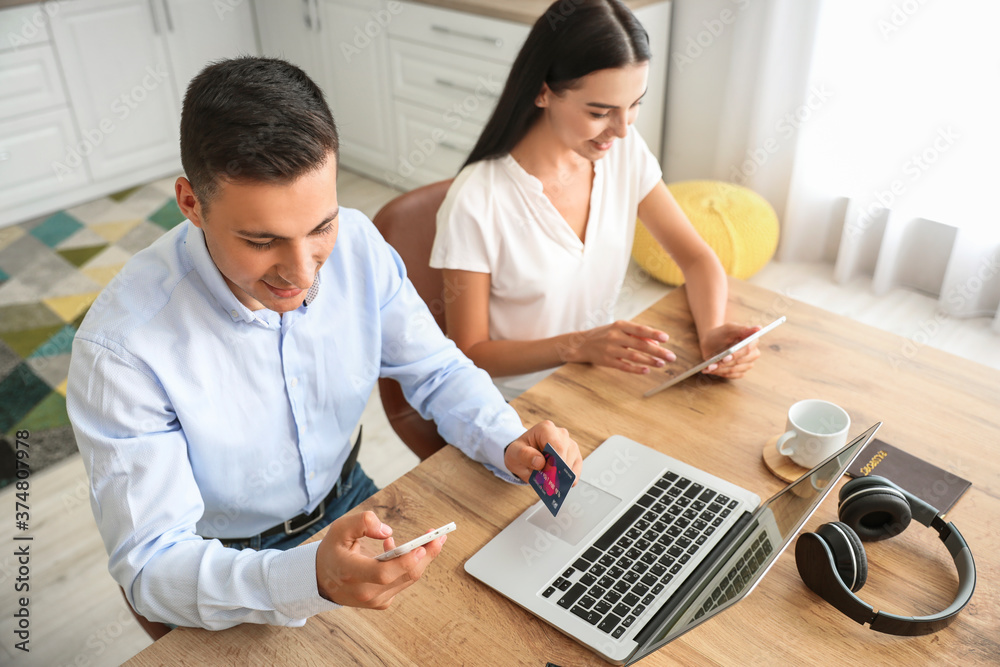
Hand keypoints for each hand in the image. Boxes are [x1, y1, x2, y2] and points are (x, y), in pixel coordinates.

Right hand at [315, 511, 444, 608]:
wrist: (321, 580)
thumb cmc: (333, 551)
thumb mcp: (339, 529)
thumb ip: (362, 523)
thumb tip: (388, 532)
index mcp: (350, 574)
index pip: (383, 573)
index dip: (405, 561)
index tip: (422, 547)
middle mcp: (364, 592)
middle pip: (404, 576)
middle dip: (426, 555)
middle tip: (439, 536)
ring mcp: (375, 600)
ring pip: (408, 580)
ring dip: (423, 558)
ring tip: (432, 539)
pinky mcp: (382, 602)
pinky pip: (402, 582)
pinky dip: (409, 565)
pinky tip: (401, 550)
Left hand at [504, 420, 582, 483]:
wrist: (524, 455)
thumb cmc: (520, 452)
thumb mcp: (514, 453)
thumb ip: (525, 455)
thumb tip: (540, 462)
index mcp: (546, 428)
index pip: (557, 446)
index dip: (554, 462)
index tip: (546, 473)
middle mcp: (561, 434)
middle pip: (566, 455)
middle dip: (557, 471)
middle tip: (546, 481)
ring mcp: (570, 444)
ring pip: (571, 463)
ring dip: (561, 476)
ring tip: (548, 481)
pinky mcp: (575, 456)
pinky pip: (575, 471)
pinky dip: (567, 480)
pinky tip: (558, 483)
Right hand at [559, 320, 676, 373]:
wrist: (581, 344)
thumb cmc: (605, 334)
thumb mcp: (618, 329)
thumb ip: (636, 334)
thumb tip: (655, 344)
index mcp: (619, 325)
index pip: (640, 329)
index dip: (653, 334)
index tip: (666, 338)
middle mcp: (615, 336)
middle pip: (640, 344)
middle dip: (658, 351)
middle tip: (671, 356)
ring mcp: (610, 349)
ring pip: (634, 356)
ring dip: (650, 361)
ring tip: (661, 364)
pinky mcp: (607, 361)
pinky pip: (625, 366)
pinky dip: (637, 369)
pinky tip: (647, 371)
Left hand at [699, 323, 761, 378]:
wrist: (711, 342)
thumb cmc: (721, 334)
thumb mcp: (729, 329)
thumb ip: (742, 329)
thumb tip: (759, 328)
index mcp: (752, 341)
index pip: (748, 349)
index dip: (736, 354)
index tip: (725, 357)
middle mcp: (753, 353)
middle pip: (740, 361)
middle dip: (725, 364)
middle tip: (712, 365)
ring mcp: (747, 363)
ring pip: (734, 370)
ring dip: (720, 369)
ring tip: (708, 367)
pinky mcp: (740, 371)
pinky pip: (732, 375)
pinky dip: (721, 373)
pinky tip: (711, 370)